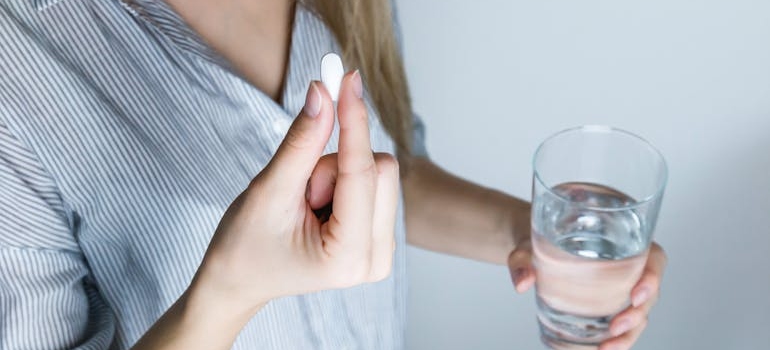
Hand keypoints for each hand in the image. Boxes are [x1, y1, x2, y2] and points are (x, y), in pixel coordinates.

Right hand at [193, 71, 398, 313]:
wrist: (240, 280)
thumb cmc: (245, 246)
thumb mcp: (269, 191)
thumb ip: (301, 142)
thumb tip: (323, 92)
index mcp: (348, 258)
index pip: (361, 172)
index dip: (353, 120)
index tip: (347, 78)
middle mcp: (376, 260)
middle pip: (380, 169)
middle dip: (334, 165)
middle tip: (301, 190)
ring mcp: (382, 251)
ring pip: (378, 173)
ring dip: (336, 174)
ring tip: (306, 204)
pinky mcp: (380, 237)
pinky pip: (374, 183)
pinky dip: (343, 182)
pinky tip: (319, 207)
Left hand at [508, 237, 666, 349]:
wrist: (530, 247)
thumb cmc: (536, 236)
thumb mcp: (528, 243)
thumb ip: (523, 259)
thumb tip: (522, 282)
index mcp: (620, 236)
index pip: (652, 256)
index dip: (653, 276)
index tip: (637, 294)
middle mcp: (627, 261)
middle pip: (648, 290)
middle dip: (638, 313)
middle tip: (616, 327)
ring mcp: (620, 284)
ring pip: (638, 310)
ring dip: (629, 332)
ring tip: (607, 347)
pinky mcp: (608, 301)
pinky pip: (621, 320)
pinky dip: (617, 337)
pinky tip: (601, 348)